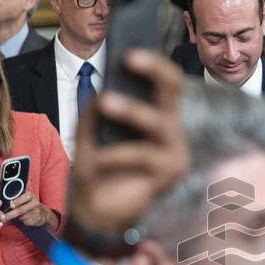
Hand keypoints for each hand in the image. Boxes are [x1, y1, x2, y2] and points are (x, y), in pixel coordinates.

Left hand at [4, 191, 58, 229]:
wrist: (43, 213)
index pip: (24, 197)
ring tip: (13, 217)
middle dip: (11, 214)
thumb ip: (15, 198)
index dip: (18, 201)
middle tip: (3, 217)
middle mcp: (35, 203)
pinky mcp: (37, 220)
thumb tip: (0, 202)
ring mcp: (37, 212)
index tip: (11, 205)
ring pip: (22, 217)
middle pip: (21, 210)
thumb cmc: (28, 204)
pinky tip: (23, 219)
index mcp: (30, 195)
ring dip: (16, 218)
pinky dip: (22, 221)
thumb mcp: (24, 197)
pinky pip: (26, 222)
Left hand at [68, 50, 189, 235]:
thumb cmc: (99, 173)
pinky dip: (115, 153)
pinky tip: (96, 157)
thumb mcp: (89, 136)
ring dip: (131, 110)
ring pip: (158, 121)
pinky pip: (141, 154)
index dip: (151, 62)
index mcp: (157, 116)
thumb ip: (93, 115)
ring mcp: (175, 151)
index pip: (163, 81)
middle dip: (154, 69)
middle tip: (130, 57)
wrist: (98, 215)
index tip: (128, 49)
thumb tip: (97, 92)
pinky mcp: (170, 173)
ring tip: (106, 101)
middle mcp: (171, 129)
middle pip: (173, 89)